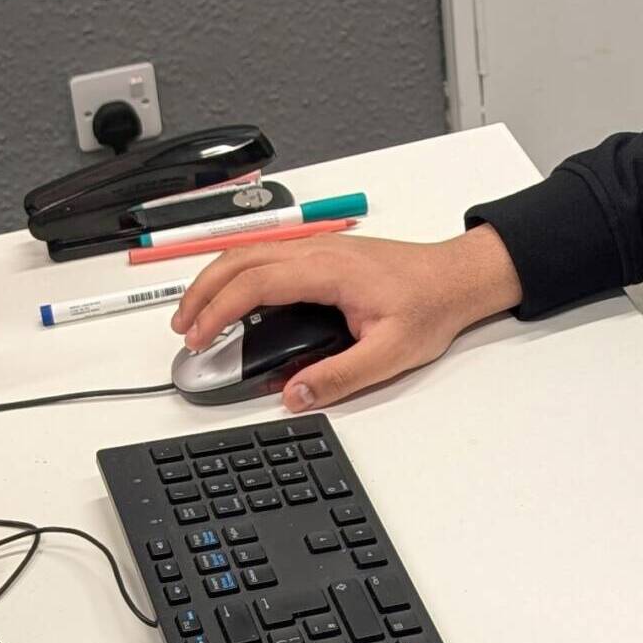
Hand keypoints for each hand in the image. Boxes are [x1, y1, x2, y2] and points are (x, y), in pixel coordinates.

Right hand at [168, 226, 522, 411]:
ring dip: (217, 279)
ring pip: (251, 252)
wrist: (459, 277)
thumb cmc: (431, 305)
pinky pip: (269, 255)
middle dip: (202, 292)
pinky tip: (235, 298)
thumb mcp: (391, 354)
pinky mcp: (325, 254)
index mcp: (329, 271)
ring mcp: (321, 248)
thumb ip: (341, 376)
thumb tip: (296, 394)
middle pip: (240, 259)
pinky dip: (239, 274)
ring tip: (198, 315)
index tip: (198, 338)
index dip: (217, 310)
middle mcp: (319, 252)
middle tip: (184, 329)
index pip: (254, 283)